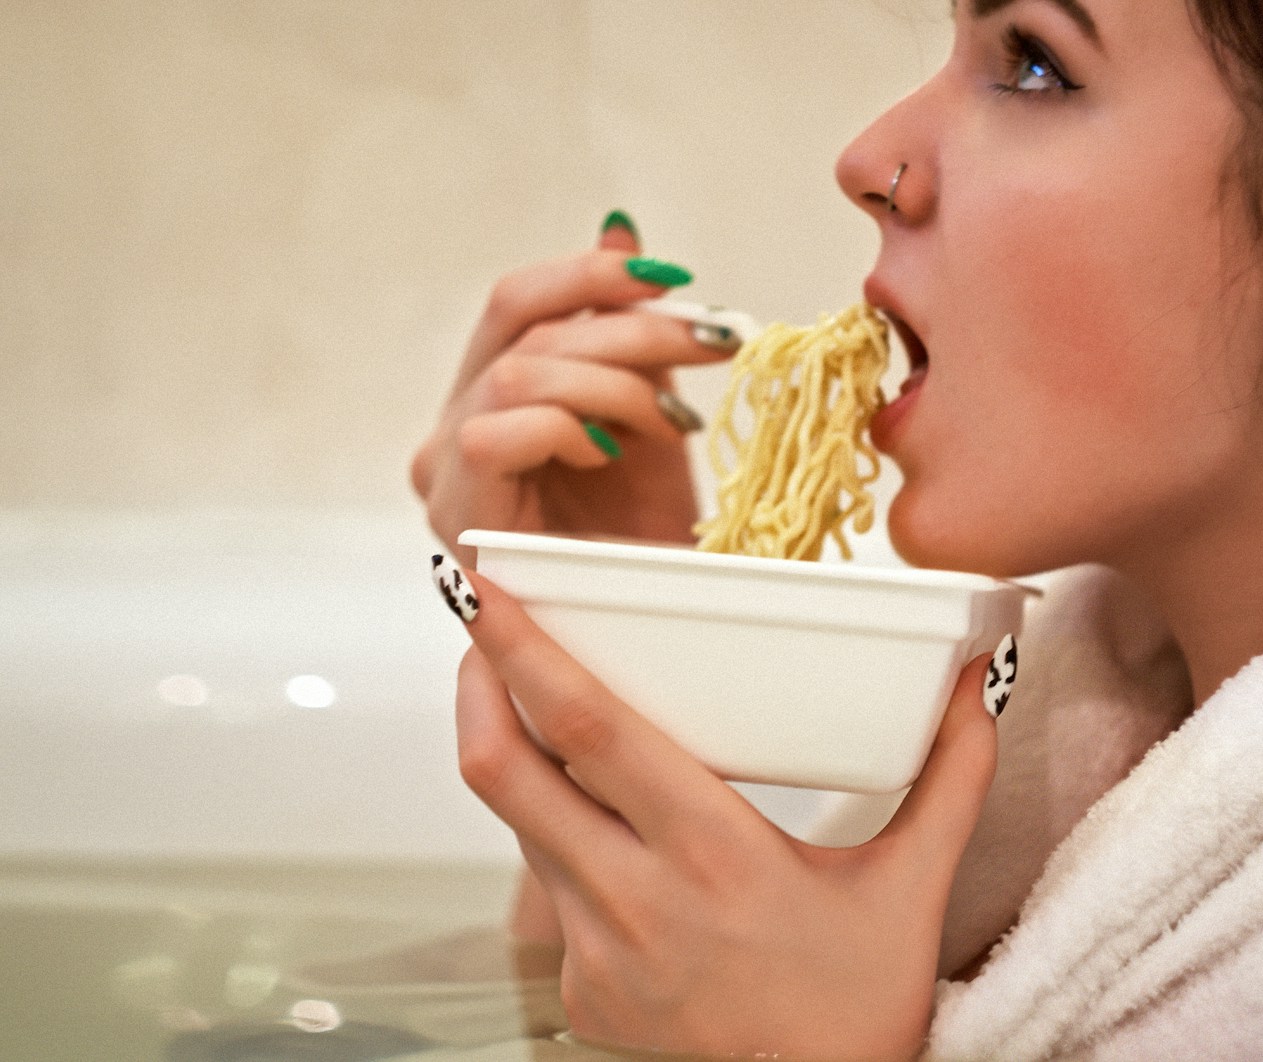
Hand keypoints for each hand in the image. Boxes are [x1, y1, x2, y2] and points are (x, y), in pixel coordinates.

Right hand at [411, 216, 729, 562]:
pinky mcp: (455, 513)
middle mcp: (453, 427)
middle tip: (713, 342)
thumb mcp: (646, 412)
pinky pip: (497, 433)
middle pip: (519, 323)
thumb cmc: (642, 537)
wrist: (645, 633)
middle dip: (629, 325)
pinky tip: (615, 455)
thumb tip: (620, 228)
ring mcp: (445, 472)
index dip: (592, 274)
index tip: (675, 279)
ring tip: (674, 422)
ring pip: (517, 374)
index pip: (519, 301)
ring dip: (614, 383)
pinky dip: (568, 429)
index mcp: (490, 395)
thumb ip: (621, 331)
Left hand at [452, 571, 1000, 1059]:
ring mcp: (595, 954)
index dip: (524, 654)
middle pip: (507, 773)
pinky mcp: (580, 992)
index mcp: (716, 855)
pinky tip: (601, 826)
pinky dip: (560, 838)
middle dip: (480, 685)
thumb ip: (950, 775)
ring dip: (518, 757)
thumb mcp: (913, 886)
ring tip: (537, 705)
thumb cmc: (859, 1007)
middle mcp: (637, 901)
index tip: (487, 593)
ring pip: (523, 826)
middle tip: (484, 628)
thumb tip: (979, 684)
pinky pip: (547, 889)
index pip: (589, 731)